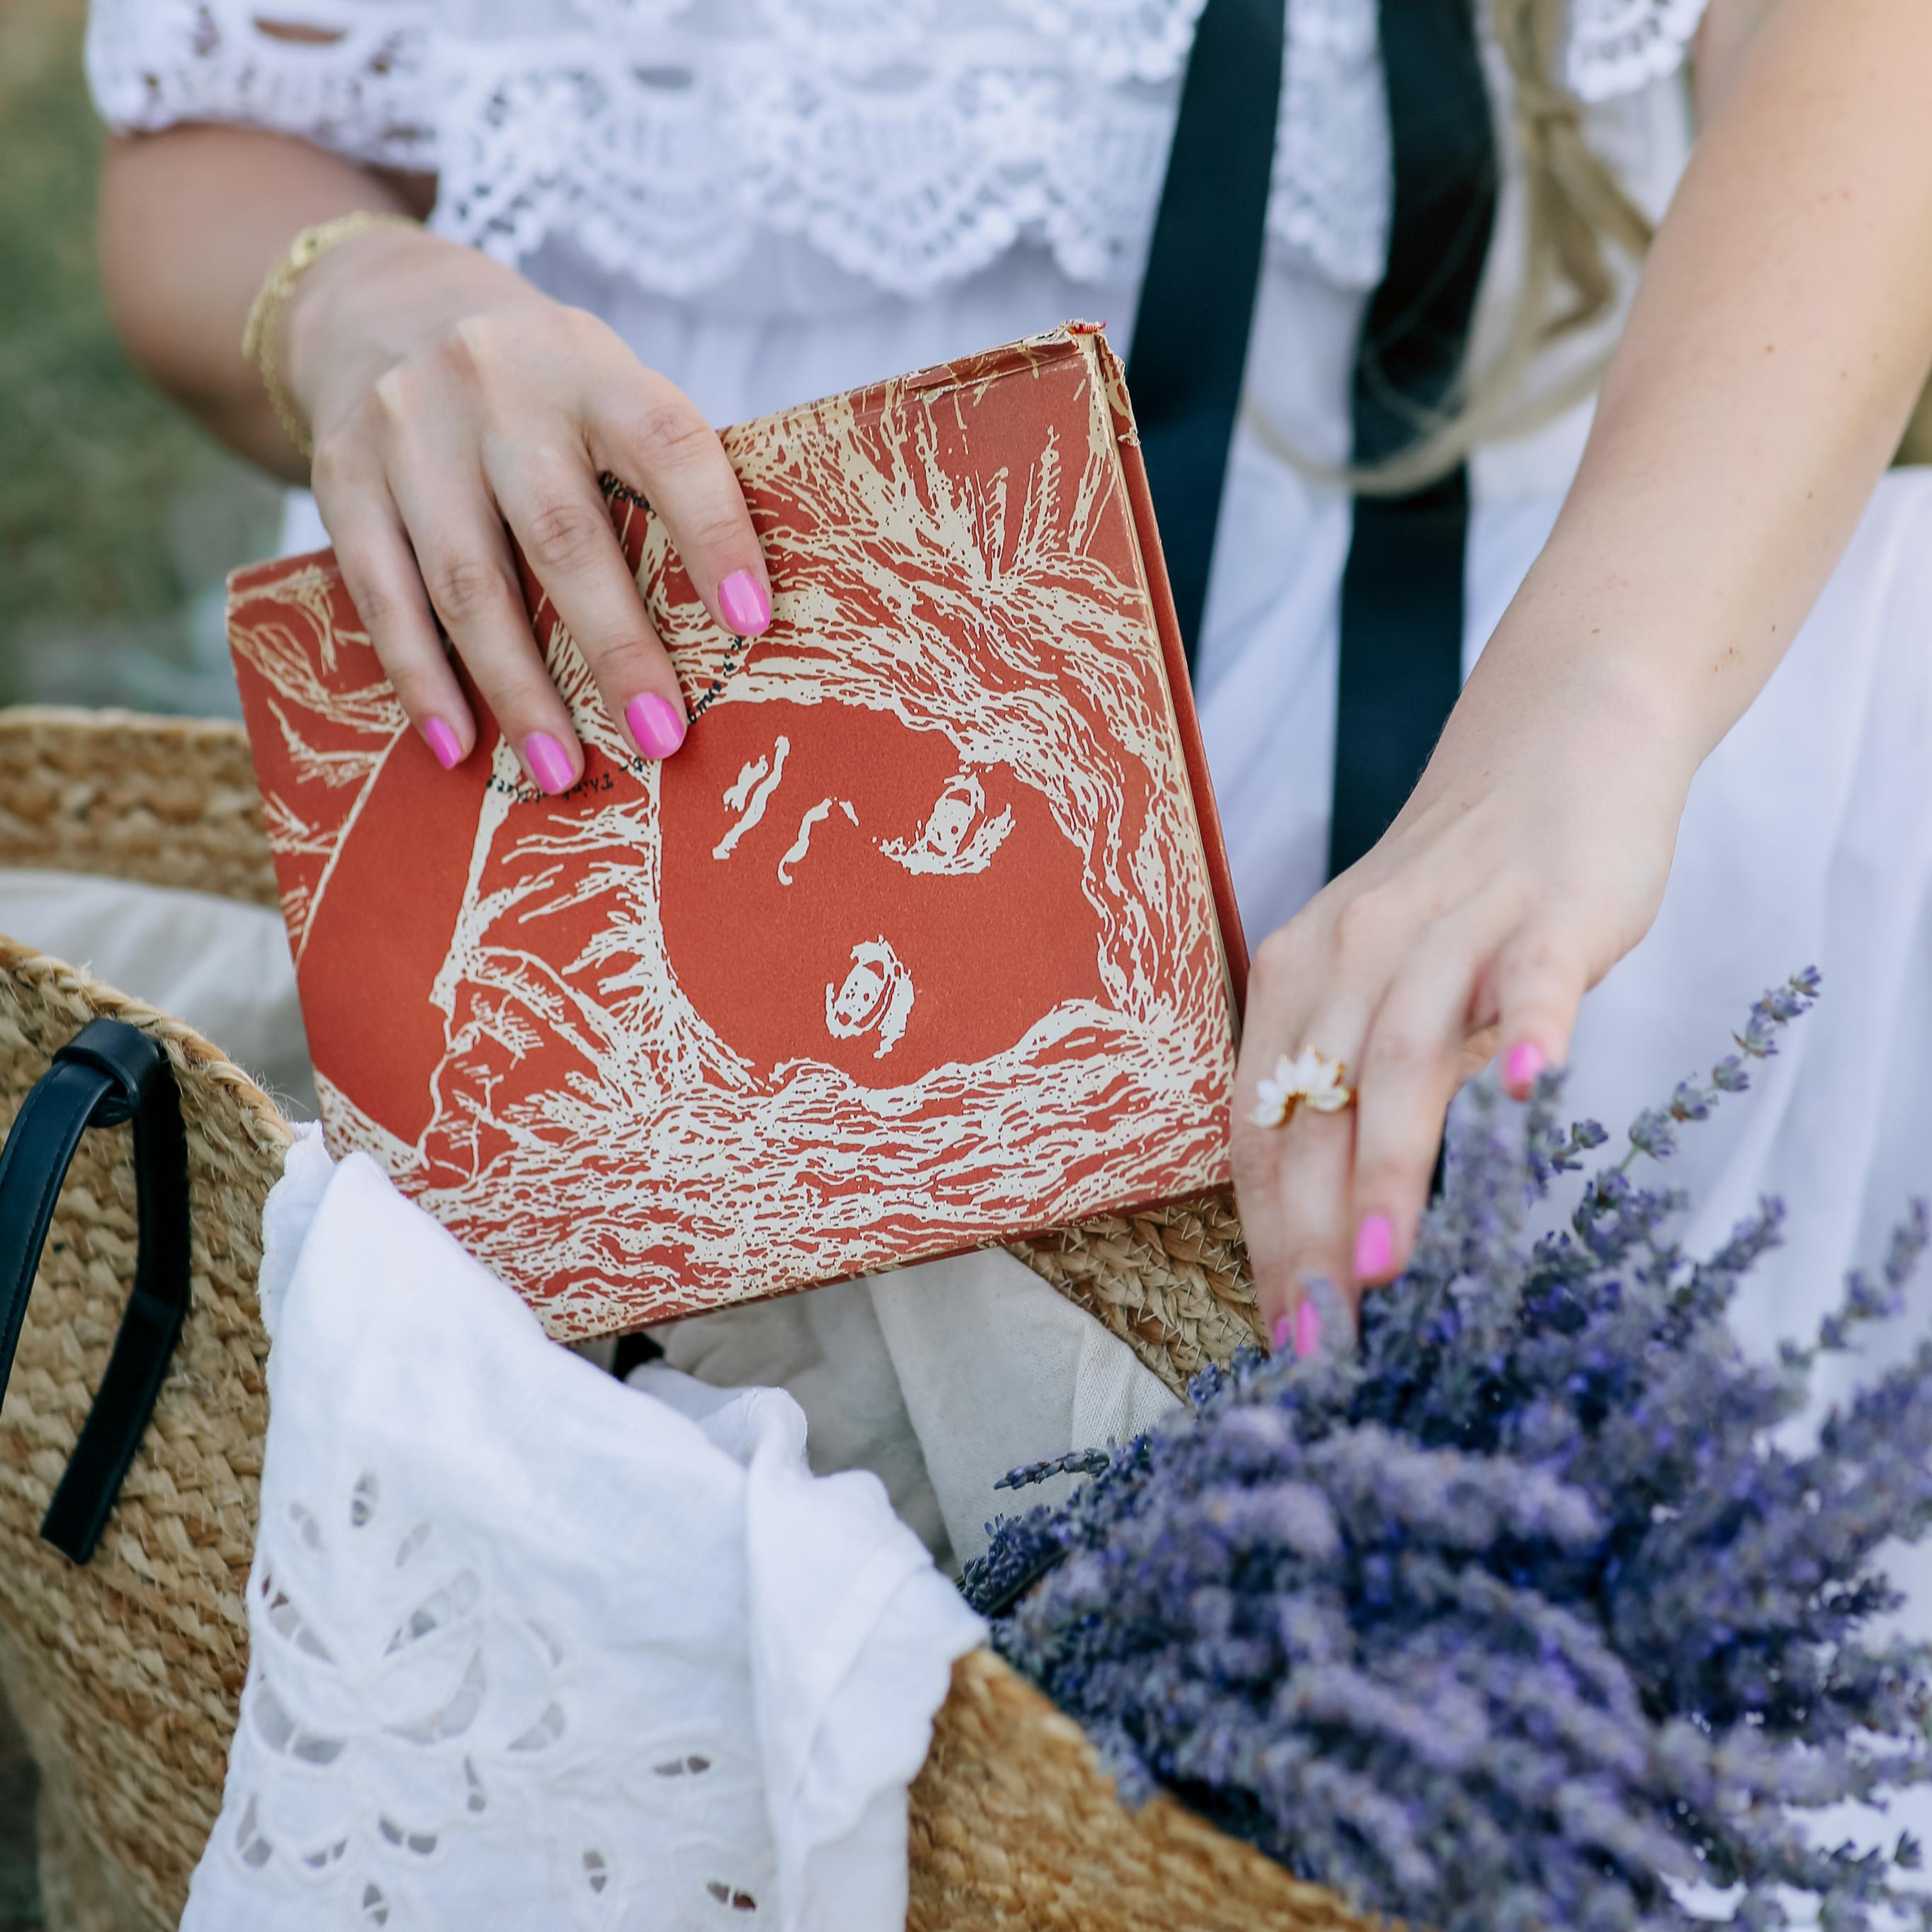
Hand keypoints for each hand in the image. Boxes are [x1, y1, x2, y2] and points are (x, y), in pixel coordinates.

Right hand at [283, 225, 770, 787]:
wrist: (381, 307)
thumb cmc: (537, 388)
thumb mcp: (601, 387)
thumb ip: (652, 480)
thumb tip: (728, 631)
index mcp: (589, 365)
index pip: (667, 443)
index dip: (714, 532)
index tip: (751, 623)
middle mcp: (495, 388)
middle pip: (562, 535)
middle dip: (616, 649)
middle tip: (661, 739)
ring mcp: (409, 431)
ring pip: (467, 582)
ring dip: (518, 689)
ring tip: (561, 771)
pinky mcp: (343, 478)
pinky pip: (384, 596)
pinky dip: (422, 678)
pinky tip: (457, 745)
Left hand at [1230, 667, 1694, 1347]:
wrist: (1551, 749)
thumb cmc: (1454, 900)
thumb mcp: (1374, 984)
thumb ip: (1351, 1085)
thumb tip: (1328, 1233)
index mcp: (1295, 980)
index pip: (1261, 1126)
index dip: (1264, 1235)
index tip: (1279, 1336)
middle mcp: (1352, 953)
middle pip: (1316, 1107)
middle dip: (1310, 1233)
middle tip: (1320, 1340)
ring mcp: (1450, 927)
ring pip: (1404, 1056)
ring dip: (1388, 1167)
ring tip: (1381, 1270)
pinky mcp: (1547, 908)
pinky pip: (1532, 976)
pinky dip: (1529, 1032)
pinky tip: (1531, 1097)